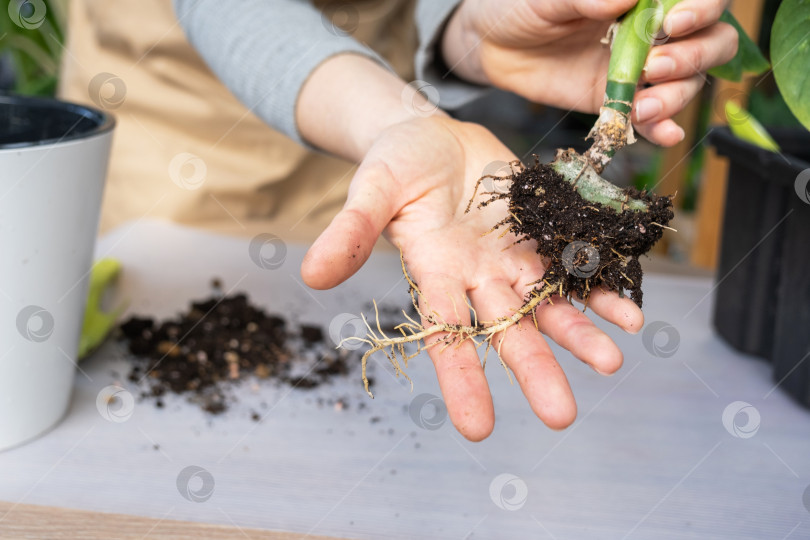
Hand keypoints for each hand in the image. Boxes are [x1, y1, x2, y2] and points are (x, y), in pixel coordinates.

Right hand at [301, 116, 642, 440]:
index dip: (461, 378)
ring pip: (549, 304)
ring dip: (579, 333)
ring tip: (611, 362)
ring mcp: (512, 258)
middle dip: (535, 369)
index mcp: (434, 273)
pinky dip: (599, 288)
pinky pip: (573, 264)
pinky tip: (629, 312)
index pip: (446, 334)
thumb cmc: (395, 165)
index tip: (478, 427)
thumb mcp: (369, 190)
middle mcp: (477, 277)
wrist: (434, 136)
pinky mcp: (539, 232)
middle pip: (508, 329)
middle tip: (562, 416)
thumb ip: (349, 231)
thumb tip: (309, 273)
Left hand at [442, 0, 737, 145]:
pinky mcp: (619, 99)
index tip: (675, 21)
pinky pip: (653, 116)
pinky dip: (663, 127)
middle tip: (658, 65)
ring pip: (689, 82)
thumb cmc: (524, 4)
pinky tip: (664, 134)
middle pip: (712, 42)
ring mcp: (641, 68)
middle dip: (695, 56)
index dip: (704, 7)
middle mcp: (656, 30)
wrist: (493, 43)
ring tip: (643, 105)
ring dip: (676, 96)